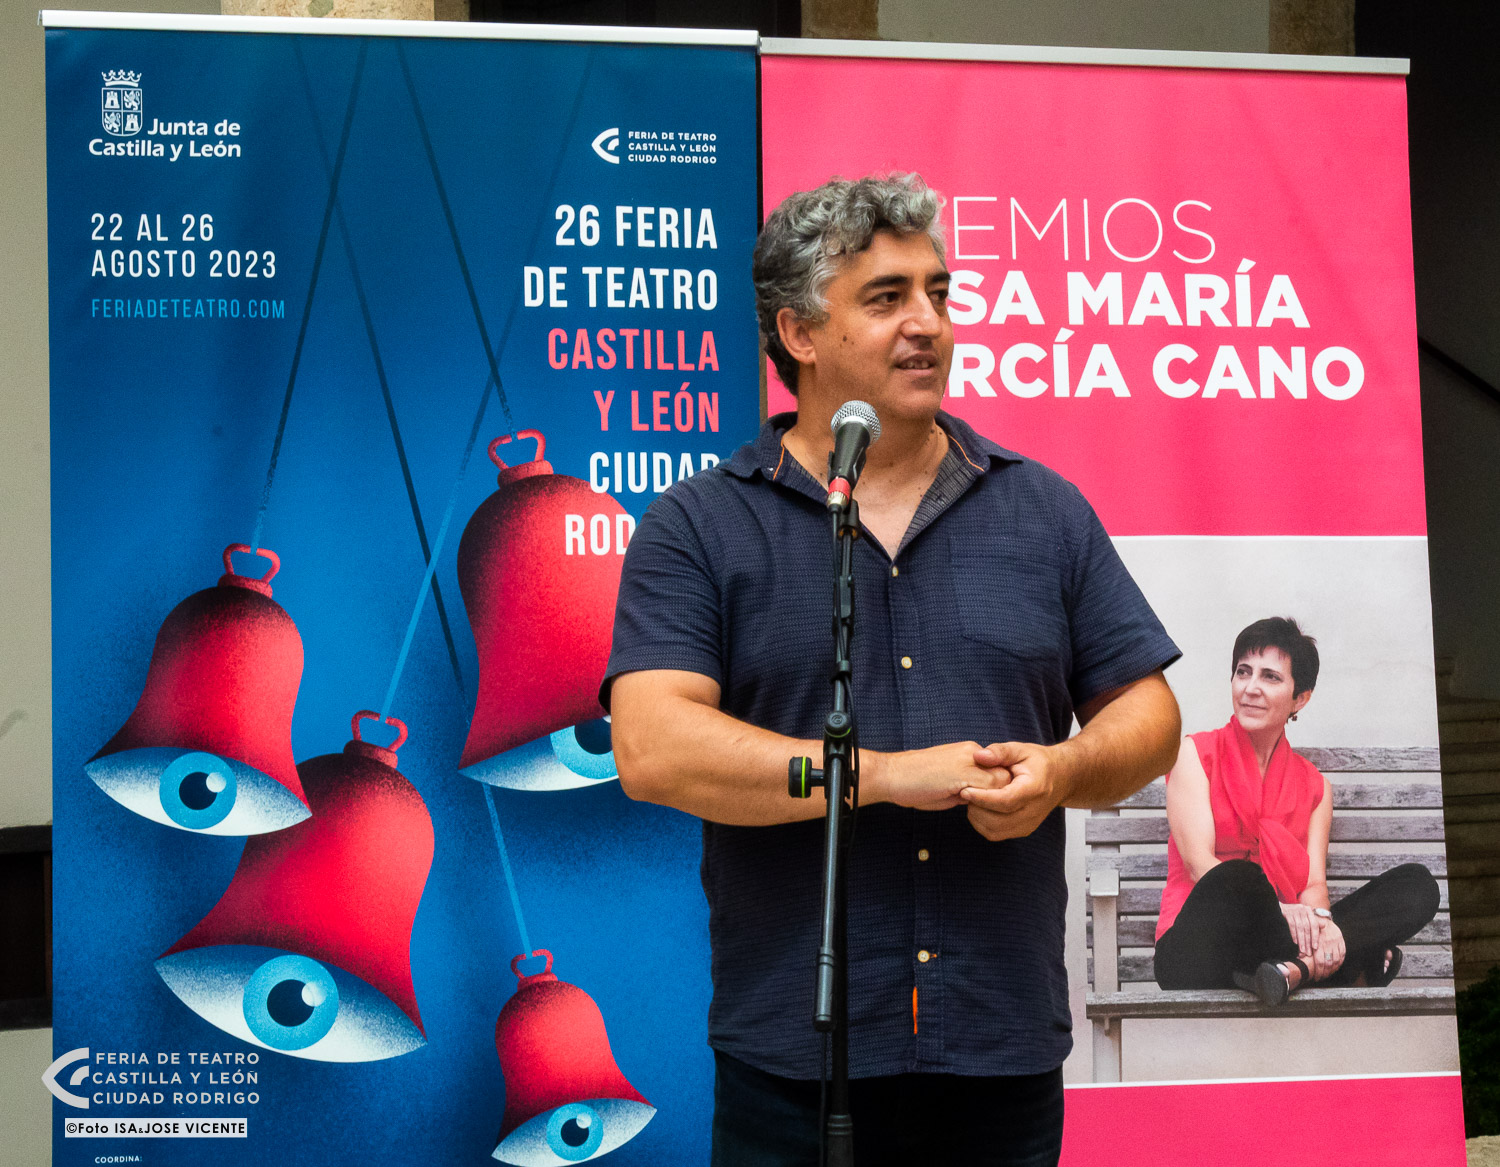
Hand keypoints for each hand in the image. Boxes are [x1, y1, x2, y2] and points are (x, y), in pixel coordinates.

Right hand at [867, 741, 1007, 811]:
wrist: (892, 775)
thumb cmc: (915, 781)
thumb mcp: (948, 781)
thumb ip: (968, 785)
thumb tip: (984, 798)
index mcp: (968, 752)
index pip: (999, 768)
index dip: (999, 788)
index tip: (991, 802)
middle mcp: (972, 752)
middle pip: (1005, 773)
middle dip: (1002, 793)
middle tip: (992, 810)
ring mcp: (969, 762)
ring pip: (1002, 782)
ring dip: (996, 800)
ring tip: (983, 811)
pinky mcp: (964, 774)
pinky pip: (991, 790)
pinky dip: (988, 803)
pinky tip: (974, 811)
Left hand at [959, 741, 1068, 840]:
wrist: (1060, 778)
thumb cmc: (1038, 763)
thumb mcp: (1020, 749)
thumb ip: (1000, 752)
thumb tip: (978, 756)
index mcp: (1034, 789)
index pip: (1006, 800)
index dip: (983, 798)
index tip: (965, 790)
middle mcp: (1033, 811)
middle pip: (998, 820)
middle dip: (976, 808)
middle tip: (966, 791)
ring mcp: (1029, 824)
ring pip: (994, 831)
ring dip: (977, 817)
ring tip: (973, 799)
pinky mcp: (1023, 830)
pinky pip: (996, 834)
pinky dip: (982, 824)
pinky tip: (979, 808)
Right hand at [1280, 903, 1320, 958]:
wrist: (1277, 908)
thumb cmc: (1291, 914)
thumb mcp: (1302, 916)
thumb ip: (1312, 921)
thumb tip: (1323, 926)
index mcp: (1308, 910)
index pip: (1314, 925)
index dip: (1315, 937)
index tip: (1314, 947)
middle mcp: (1302, 909)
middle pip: (1307, 928)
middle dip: (1307, 941)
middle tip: (1308, 952)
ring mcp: (1294, 910)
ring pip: (1300, 928)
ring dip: (1301, 940)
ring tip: (1302, 950)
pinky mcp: (1287, 912)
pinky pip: (1292, 925)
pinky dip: (1294, 935)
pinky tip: (1295, 942)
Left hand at [1307, 918, 1345, 981]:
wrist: (1322, 917)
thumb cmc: (1311, 927)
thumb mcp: (1306, 935)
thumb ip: (1305, 945)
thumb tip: (1300, 956)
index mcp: (1319, 942)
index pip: (1319, 961)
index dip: (1318, 971)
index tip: (1315, 977)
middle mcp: (1329, 943)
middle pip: (1328, 963)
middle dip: (1324, 973)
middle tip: (1321, 978)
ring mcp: (1336, 943)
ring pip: (1336, 960)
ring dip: (1332, 970)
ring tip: (1327, 975)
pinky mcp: (1341, 942)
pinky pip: (1342, 955)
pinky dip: (1339, 963)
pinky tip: (1335, 968)